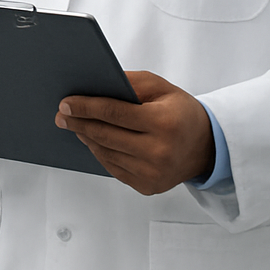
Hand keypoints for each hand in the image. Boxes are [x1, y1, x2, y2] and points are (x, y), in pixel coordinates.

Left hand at [54, 71, 215, 195]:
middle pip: (105, 135)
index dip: (86, 107)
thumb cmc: (182, 112)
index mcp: (163, 123)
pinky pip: (113, 168)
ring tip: (75, 125)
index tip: (66, 103)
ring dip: (86, 138)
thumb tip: (95, 85)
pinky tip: (93, 140)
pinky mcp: (148, 186)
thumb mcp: (161, 87)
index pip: (114, 113)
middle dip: (79, 123)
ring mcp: (153, 173)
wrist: (207, 147)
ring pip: (106, 153)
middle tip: (62, 114)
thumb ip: (130, 83)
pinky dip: (100, 153)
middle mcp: (159, 152)